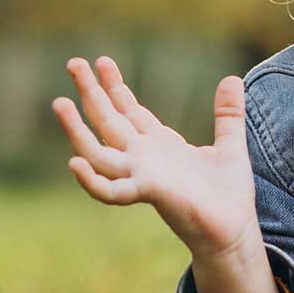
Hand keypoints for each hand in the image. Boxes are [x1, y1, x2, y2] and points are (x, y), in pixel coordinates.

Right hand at [52, 56, 259, 263]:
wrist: (234, 231)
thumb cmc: (228, 194)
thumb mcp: (230, 144)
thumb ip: (228, 113)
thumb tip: (232, 78)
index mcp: (160, 144)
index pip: (129, 110)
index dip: (114, 86)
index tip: (102, 61)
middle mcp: (144, 158)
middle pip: (109, 120)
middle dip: (91, 93)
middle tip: (73, 63)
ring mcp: (142, 175)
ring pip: (99, 151)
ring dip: (77, 129)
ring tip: (59, 102)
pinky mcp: (150, 193)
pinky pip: (113, 190)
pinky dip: (93, 180)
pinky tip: (75, 162)